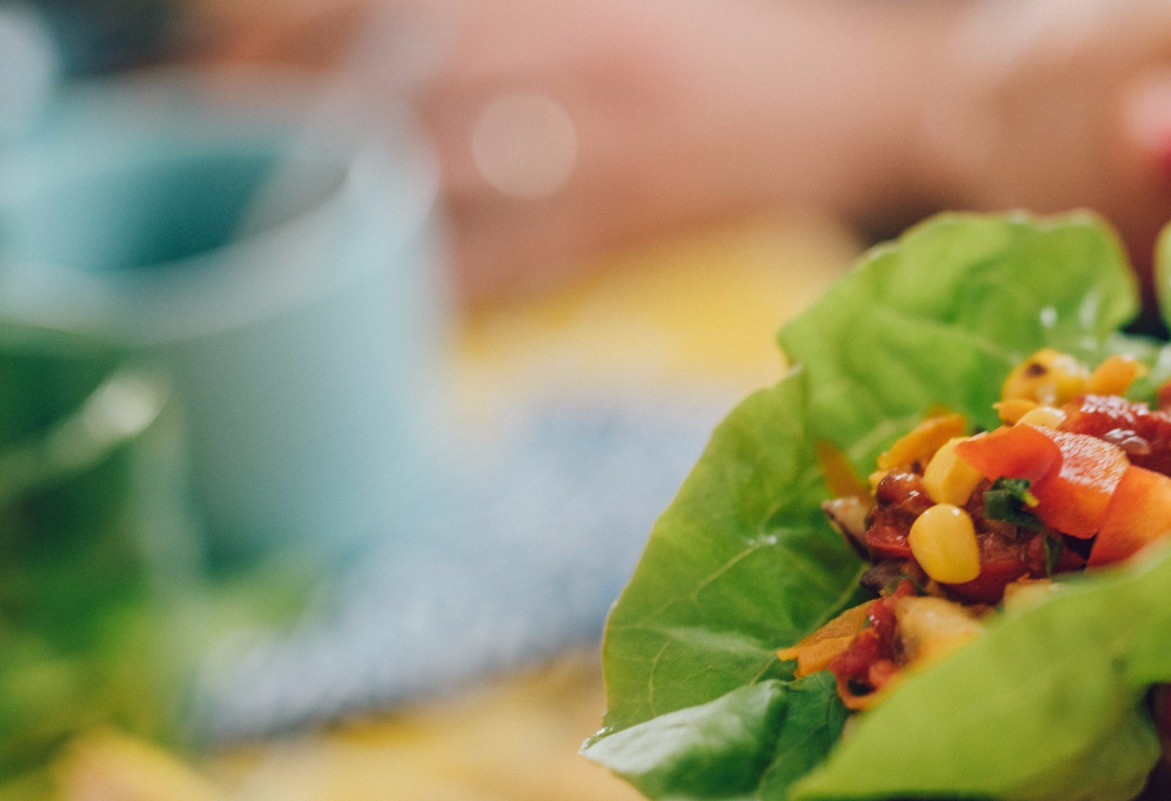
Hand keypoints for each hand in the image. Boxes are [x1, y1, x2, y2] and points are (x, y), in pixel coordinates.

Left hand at [199, 0, 960, 297]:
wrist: (861, 101)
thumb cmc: (720, 40)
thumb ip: (506, 14)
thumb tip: (381, 37)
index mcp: (563, 3)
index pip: (395, 20)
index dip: (286, 38)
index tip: (217, 60)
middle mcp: (577, 74)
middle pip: (395, 109)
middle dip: (291, 135)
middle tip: (219, 157)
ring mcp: (605, 160)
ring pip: (447, 201)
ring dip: (350, 225)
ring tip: (282, 240)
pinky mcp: (633, 233)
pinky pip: (517, 275)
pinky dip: (446, 295)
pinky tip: (390, 308)